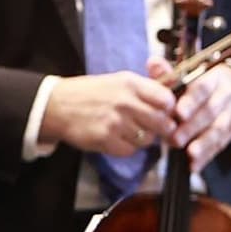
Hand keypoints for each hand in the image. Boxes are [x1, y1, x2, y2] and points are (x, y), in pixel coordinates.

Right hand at [48, 68, 176, 159]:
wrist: (58, 105)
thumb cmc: (91, 93)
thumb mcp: (120, 80)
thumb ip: (146, 88)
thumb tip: (172, 99)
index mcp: (131, 83)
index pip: (167, 100)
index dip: (170, 109)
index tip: (165, 112)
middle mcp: (125, 102)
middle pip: (162, 122)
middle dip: (161, 128)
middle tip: (154, 127)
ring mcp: (115, 122)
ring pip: (148, 139)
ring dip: (143, 139)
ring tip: (130, 131)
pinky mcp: (105, 140)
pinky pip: (130, 150)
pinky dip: (127, 148)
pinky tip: (118, 139)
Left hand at [164, 60, 230, 168]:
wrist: (227, 89)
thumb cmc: (198, 84)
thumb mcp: (185, 75)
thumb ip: (168, 73)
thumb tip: (152, 63)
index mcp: (213, 78)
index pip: (203, 87)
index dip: (191, 101)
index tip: (178, 113)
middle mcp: (225, 95)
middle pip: (211, 111)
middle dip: (193, 126)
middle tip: (175, 138)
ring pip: (219, 129)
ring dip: (203, 143)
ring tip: (189, 154)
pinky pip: (221, 145)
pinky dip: (207, 156)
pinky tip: (195, 165)